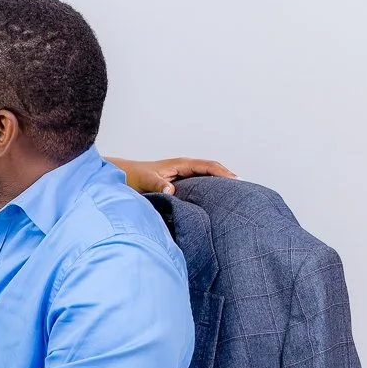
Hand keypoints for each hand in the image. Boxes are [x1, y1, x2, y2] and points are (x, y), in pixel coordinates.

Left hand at [111, 156, 236, 195]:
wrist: (120, 177)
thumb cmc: (131, 177)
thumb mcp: (144, 180)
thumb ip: (158, 184)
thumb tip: (172, 191)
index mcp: (181, 164)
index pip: (209, 166)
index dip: (224, 174)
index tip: (237, 182)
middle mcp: (184, 168)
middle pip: (213, 171)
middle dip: (228, 179)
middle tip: (246, 192)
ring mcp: (183, 176)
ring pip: (207, 179)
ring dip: (220, 186)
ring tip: (236, 199)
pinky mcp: (179, 185)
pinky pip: (199, 187)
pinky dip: (210, 192)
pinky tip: (215, 204)